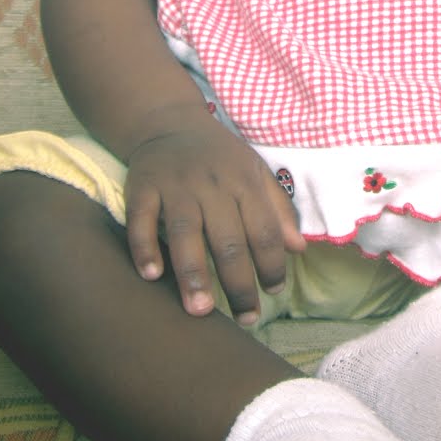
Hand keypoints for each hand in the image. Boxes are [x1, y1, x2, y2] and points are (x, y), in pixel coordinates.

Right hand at [125, 113, 304, 322]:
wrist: (168, 122)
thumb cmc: (220, 156)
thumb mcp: (256, 172)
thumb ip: (278, 209)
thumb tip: (299, 249)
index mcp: (244, 180)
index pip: (264, 229)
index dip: (272, 263)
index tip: (273, 292)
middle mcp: (211, 183)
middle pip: (228, 239)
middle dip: (238, 282)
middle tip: (245, 318)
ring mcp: (175, 185)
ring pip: (185, 232)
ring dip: (193, 273)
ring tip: (201, 310)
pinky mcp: (142, 187)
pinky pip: (141, 220)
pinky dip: (145, 246)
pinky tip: (152, 275)